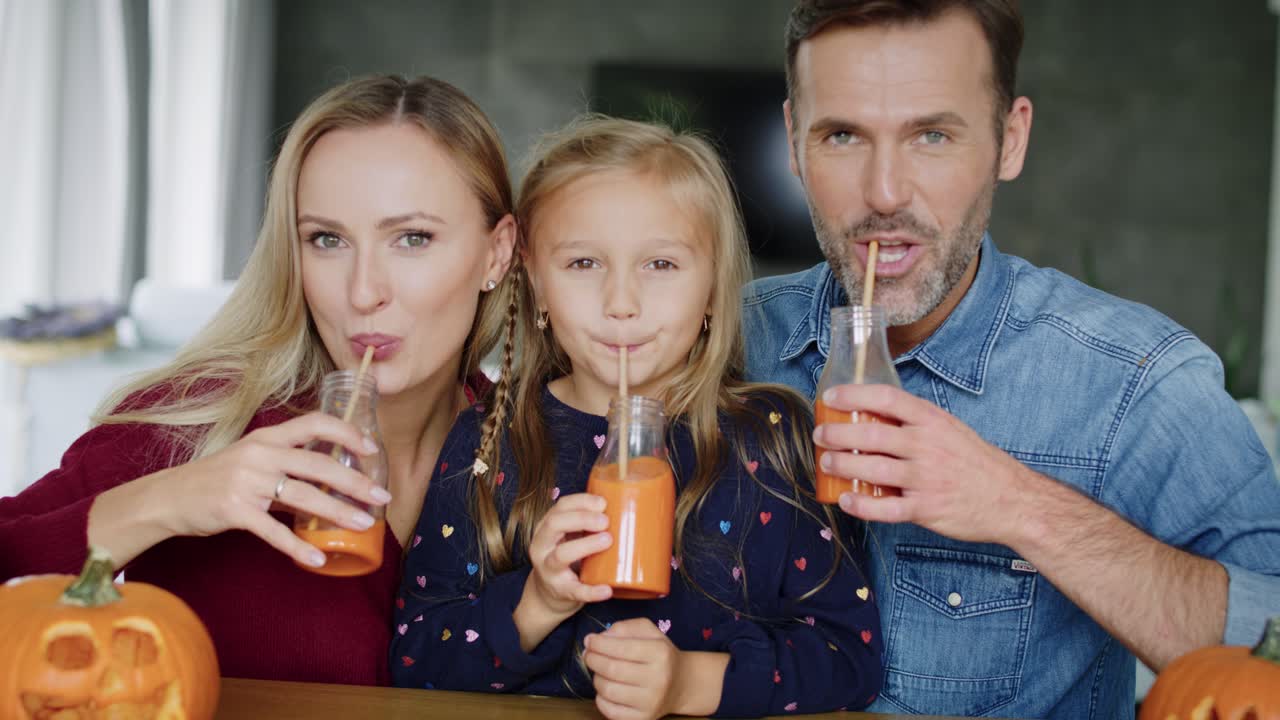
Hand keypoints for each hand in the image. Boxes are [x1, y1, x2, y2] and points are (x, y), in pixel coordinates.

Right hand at [89, 412, 387, 567]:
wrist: (168, 497)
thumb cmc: (217, 478)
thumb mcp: (252, 460)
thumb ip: (287, 464)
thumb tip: (330, 477)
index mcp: (268, 437)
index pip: (315, 423)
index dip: (347, 433)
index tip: (372, 448)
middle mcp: (261, 454)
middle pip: (319, 464)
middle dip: (355, 481)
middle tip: (382, 496)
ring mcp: (247, 482)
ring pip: (304, 497)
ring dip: (339, 512)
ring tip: (365, 524)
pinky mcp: (235, 511)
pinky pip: (274, 532)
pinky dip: (297, 548)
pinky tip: (317, 559)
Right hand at [521, 493, 612, 618]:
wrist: (549, 594)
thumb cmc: (566, 556)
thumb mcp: (569, 536)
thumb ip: (586, 523)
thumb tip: (623, 507)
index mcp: (546, 528)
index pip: (560, 507)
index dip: (581, 501)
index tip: (602, 503)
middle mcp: (542, 546)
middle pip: (554, 524)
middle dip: (581, 519)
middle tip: (606, 521)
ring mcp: (548, 570)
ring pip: (560, 555)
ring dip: (585, 545)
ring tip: (607, 540)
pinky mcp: (560, 591)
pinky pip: (575, 591)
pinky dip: (592, 591)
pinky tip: (607, 590)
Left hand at [584, 618, 683, 719]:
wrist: (682, 684)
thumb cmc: (659, 654)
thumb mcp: (649, 632)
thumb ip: (624, 628)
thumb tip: (598, 639)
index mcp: (660, 653)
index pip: (620, 648)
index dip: (598, 644)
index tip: (589, 640)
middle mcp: (658, 679)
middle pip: (611, 669)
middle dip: (592, 660)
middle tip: (588, 655)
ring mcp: (651, 702)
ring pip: (608, 690)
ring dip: (596, 678)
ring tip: (599, 672)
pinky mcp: (643, 718)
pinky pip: (609, 710)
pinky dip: (600, 699)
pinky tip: (606, 689)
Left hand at [814, 383, 1038, 544]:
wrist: (1012, 499)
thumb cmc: (975, 462)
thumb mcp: (950, 429)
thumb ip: (916, 423)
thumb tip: (873, 414)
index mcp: (932, 421)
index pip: (886, 398)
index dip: (854, 395)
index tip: (831, 396)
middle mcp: (927, 446)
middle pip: (871, 434)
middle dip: (837, 433)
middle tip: (820, 434)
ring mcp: (926, 478)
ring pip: (873, 469)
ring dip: (842, 465)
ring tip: (826, 463)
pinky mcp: (926, 508)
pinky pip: (885, 508)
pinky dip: (861, 505)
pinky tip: (845, 498)